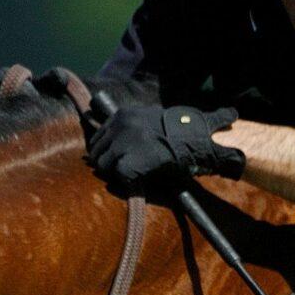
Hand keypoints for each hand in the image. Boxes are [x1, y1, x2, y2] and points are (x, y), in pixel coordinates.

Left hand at [86, 101, 244, 193]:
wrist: (197, 139)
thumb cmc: (181, 131)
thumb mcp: (152, 119)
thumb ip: (134, 125)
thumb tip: (120, 138)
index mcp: (123, 114)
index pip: (100, 134)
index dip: (105, 148)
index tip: (113, 156)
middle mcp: (120, 126)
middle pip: (97, 150)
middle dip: (106, 160)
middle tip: (120, 169)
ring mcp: (122, 144)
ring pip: (103, 164)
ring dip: (115, 171)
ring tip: (131, 174)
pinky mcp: (129, 162)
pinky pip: (118, 175)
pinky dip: (127, 180)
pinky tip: (140, 178)